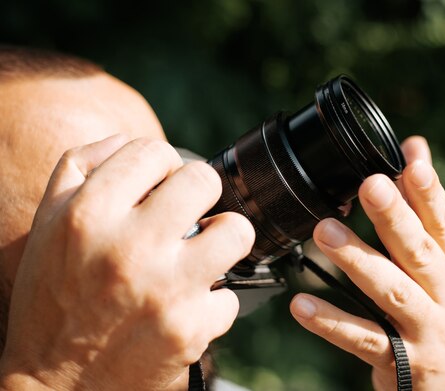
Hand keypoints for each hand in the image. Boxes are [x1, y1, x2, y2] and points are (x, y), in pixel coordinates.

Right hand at [0, 135, 253, 389]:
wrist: (56, 385)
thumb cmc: (52, 298)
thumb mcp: (47, 224)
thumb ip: (81, 167)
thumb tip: (128, 141)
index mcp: (88, 215)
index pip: (152, 151)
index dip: (163, 164)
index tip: (162, 184)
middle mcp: (128, 248)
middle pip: (204, 181)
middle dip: (201, 194)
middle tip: (191, 213)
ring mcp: (165, 290)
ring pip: (238, 231)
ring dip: (226, 239)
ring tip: (206, 250)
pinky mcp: (190, 330)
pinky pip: (230, 296)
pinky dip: (213, 301)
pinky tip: (188, 305)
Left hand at [290, 136, 444, 389]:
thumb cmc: (439, 312)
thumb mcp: (441, 263)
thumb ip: (423, 206)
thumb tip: (414, 146)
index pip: (443, 223)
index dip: (429, 192)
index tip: (411, 160)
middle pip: (419, 252)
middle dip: (395, 218)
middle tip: (370, 185)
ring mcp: (424, 329)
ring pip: (391, 292)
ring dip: (359, 261)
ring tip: (325, 232)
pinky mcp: (400, 361)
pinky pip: (363, 339)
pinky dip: (333, 322)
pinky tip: (301, 304)